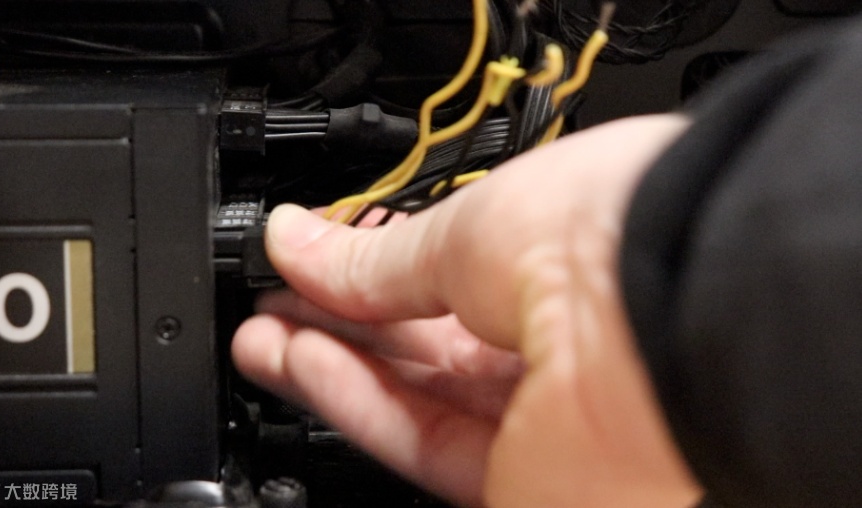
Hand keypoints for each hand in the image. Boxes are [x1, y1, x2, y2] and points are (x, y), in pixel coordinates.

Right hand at [232, 114, 702, 506]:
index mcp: (568, 266)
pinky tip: (303, 365)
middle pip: (430, 347)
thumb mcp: (470, 226)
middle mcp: (565, 350)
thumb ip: (378, 258)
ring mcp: (548, 423)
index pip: (452, 283)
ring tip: (265, 337)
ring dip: (333, 367)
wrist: (672, 313)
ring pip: (420, 401)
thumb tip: (302, 241)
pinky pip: (425, 442)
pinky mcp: (531, 481)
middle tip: (275, 306)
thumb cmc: (614, 233)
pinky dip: (356, 404)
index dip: (378, 275)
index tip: (315, 262)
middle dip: (341, 324)